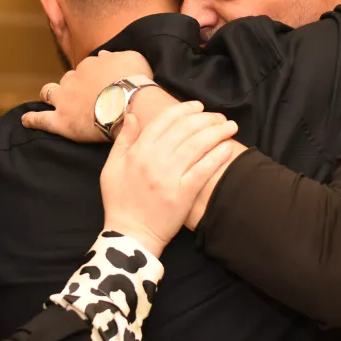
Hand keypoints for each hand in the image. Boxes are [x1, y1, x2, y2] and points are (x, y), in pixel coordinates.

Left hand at [23, 50, 152, 141]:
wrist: (131, 104)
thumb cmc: (135, 81)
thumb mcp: (131, 57)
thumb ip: (116, 56)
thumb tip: (104, 55)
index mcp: (90, 64)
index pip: (86, 69)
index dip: (92, 77)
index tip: (99, 84)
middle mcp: (73, 79)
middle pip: (68, 80)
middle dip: (71, 85)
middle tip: (81, 96)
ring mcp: (64, 99)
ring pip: (49, 93)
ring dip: (49, 95)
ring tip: (48, 100)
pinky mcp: (61, 121)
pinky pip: (40, 119)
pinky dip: (32, 118)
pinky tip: (26, 119)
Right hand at [100, 101, 238, 257]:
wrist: (130, 235)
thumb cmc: (119, 201)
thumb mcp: (111, 167)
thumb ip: (123, 140)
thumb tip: (133, 115)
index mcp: (137, 152)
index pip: (164, 121)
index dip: (184, 110)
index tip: (198, 106)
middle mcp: (154, 161)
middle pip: (185, 130)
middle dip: (206, 118)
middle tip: (219, 116)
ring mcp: (169, 177)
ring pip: (197, 145)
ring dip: (217, 132)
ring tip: (230, 126)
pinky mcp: (183, 194)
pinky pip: (203, 170)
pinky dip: (217, 156)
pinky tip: (227, 147)